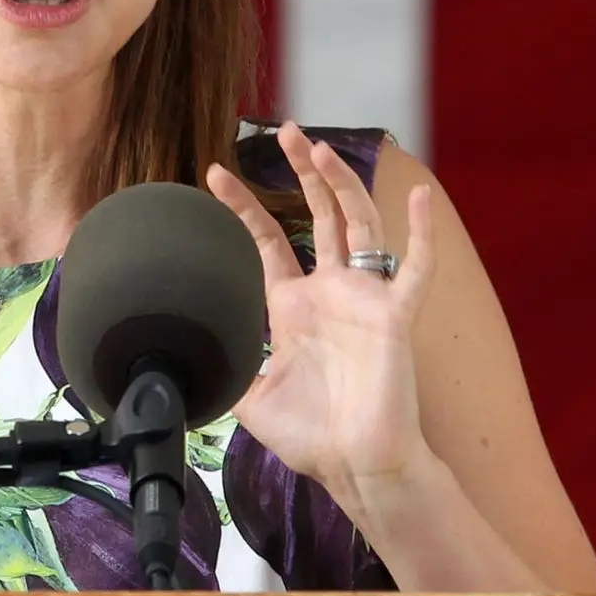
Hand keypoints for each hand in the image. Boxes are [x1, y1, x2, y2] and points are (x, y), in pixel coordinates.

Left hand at [206, 123, 435, 509]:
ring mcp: (364, 300)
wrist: (354, 466)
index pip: (267, 242)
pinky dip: (422, 234)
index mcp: (292, 307)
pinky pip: (414, 268)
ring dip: (340, 185)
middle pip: (317, 216)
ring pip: (358, 224)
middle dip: (301, 172)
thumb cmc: (310, 435)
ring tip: (318, 148)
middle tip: (284, 130)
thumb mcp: (247, 396)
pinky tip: (420, 198)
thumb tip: (174, 358)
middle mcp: (330, 293)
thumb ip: (221, 367)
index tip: (214, 174)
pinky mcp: (394, 317)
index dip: (242, 207)